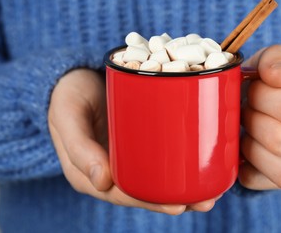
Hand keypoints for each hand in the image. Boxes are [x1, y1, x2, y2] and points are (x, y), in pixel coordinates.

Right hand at [48, 69, 215, 213]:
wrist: (75, 75)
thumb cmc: (68, 95)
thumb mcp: (67, 116)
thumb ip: (79, 146)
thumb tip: (102, 182)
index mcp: (91, 173)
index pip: (124, 195)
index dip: (151, 203)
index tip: (179, 206)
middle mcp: (112, 167)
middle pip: (146, 189)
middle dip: (176, 199)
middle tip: (207, 201)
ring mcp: (127, 153)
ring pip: (156, 175)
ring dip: (184, 184)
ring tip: (214, 189)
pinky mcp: (139, 137)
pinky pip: (159, 153)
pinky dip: (180, 159)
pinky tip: (202, 161)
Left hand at [239, 45, 280, 189]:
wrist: (274, 99)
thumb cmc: (269, 79)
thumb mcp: (271, 59)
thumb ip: (275, 59)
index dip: (260, 97)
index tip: (253, 88)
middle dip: (252, 122)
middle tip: (247, 109)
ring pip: (280, 169)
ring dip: (249, 146)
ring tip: (248, 128)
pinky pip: (262, 182)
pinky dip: (245, 166)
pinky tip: (245, 147)